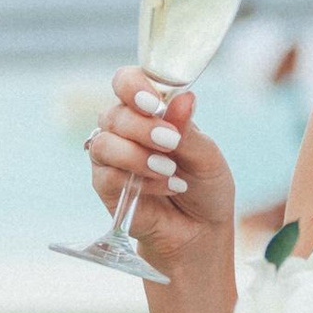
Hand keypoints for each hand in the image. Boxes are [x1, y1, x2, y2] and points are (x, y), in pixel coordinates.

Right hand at [84, 67, 236, 284]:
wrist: (202, 231)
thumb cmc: (205, 186)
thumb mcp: (207, 155)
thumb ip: (188, 129)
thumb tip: (184, 97)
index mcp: (150, 111)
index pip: (127, 82)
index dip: (132, 86)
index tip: (154, 104)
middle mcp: (126, 129)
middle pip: (114, 113)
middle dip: (142, 127)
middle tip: (171, 143)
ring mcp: (113, 157)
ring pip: (104, 143)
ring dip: (137, 155)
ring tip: (169, 169)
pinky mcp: (106, 186)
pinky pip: (108, 175)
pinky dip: (139, 180)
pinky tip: (165, 186)